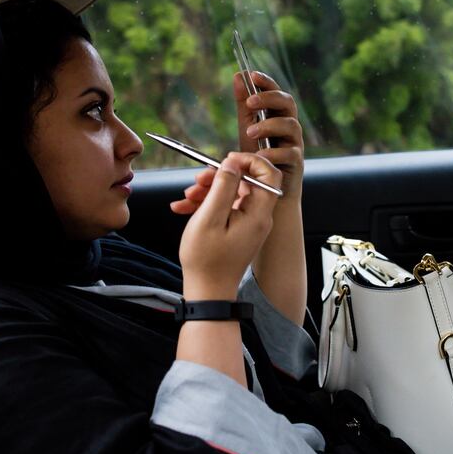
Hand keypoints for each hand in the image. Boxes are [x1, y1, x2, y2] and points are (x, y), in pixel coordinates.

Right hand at [175, 152, 281, 300]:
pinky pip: (225, 207)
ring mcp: (249, 224)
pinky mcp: (237, 229)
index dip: (250, 161)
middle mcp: (259, 217)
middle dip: (220, 177)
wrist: (208, 293)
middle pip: (246, 182)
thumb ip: (223, 188)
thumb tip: (232, 164)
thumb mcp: (210, 219)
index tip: (226, 160)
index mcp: (259, 214)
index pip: (269, 174)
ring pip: (232, 193)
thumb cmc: (207, 260)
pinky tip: (184, 207)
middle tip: (198, 181)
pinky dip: (206, 204)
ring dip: (209, 190)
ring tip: (186, 198)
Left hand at [234, 71, 303, 201]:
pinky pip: (289, 153)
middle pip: (288, 103)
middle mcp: (289, 127)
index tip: (251, 75)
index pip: (276, 92)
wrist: (267, 191)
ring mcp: (295, 144)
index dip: (267, 82)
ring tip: (250, 133)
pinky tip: (259, 156)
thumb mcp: (247, 129)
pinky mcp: (297, 163)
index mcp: (278, 116)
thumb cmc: (259, 159)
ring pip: (291, 125)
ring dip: (269, 125)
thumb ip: (244, 106)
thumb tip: (238, 76)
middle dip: (269, 99)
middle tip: (250, 104)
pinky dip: (273, 153)